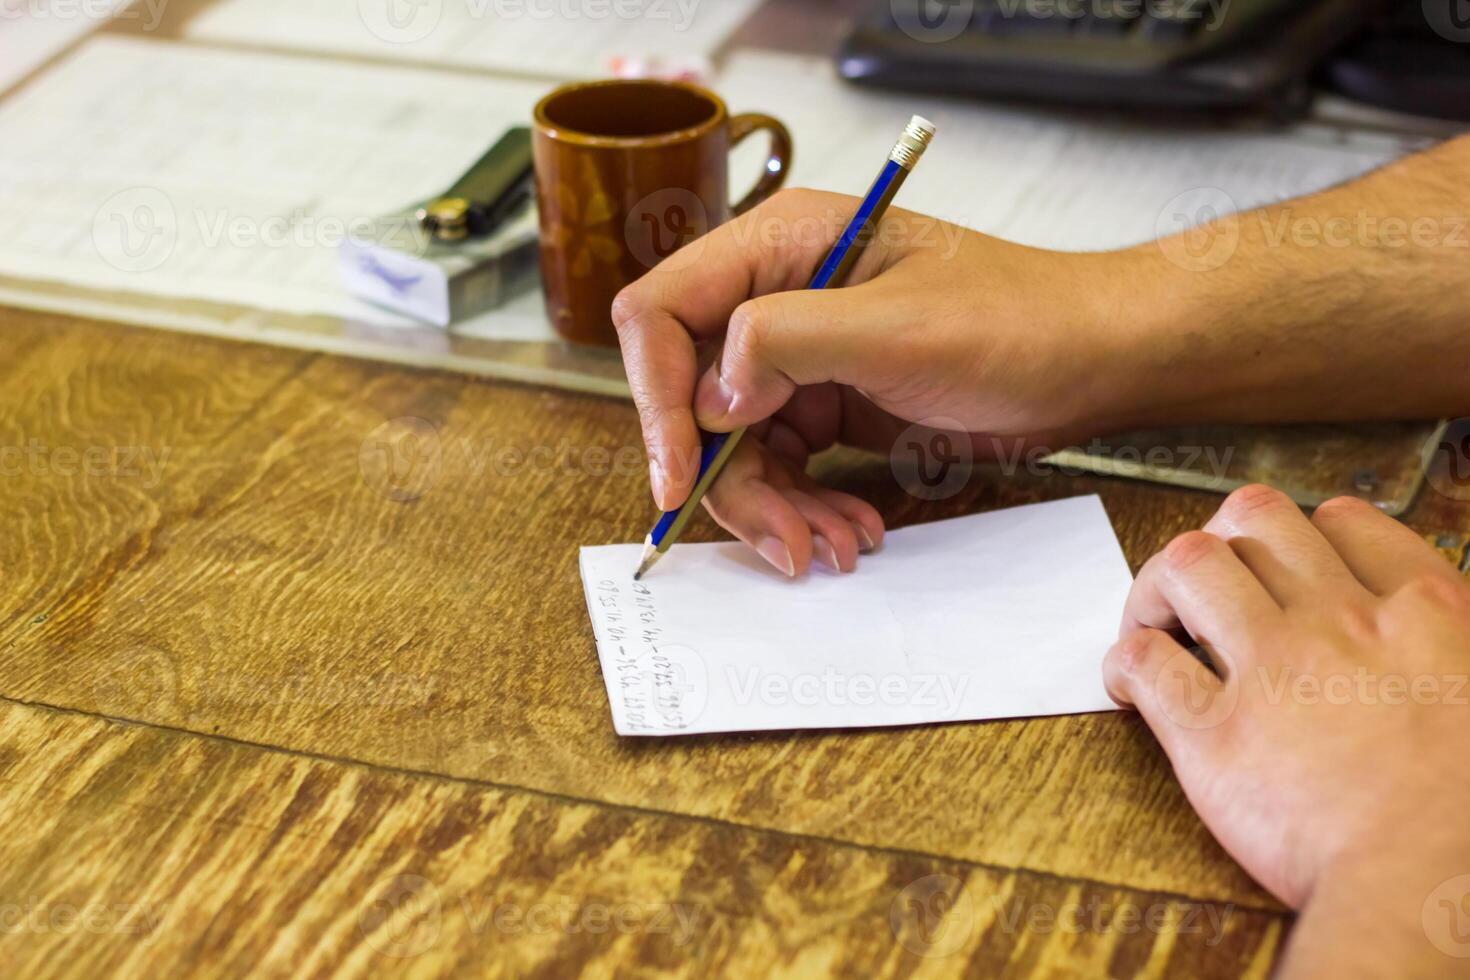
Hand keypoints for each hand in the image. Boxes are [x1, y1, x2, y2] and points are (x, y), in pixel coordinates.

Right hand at [613, 188, 1135, 574]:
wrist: (1091, 360)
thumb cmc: (1016, 321)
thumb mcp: (900, 328)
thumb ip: (786, 342)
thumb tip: (709, 397)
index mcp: (779, 245)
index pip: (663, 311)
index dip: (656, 395)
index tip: (678, 473)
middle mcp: (774, 296)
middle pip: (692, 397)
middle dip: (728, 477)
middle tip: (783, 540)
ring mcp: (796, 354)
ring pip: (732, 446)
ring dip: (774, 508)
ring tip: (836, 546)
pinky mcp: (823, 401)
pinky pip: (779, 467)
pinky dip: (804, 510)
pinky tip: (850, 532)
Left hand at [1104, 485, 1469, 975]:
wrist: (1434, 886)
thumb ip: (1453, 648)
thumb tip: (1430, 634)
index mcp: (1422, 613)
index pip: (1343, 521)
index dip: (1304, 534)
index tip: (1286, 567)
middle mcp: (1339, 623)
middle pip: (1253, 517)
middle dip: (1220, 537)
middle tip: (1208, 586)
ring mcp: (1271, 671)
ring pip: (1186, 564)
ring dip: (1158, 587)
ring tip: (1157, 622)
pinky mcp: (1212, 734)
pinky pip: (1143, 661)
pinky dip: (1123, 663)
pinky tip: (1131, 685)